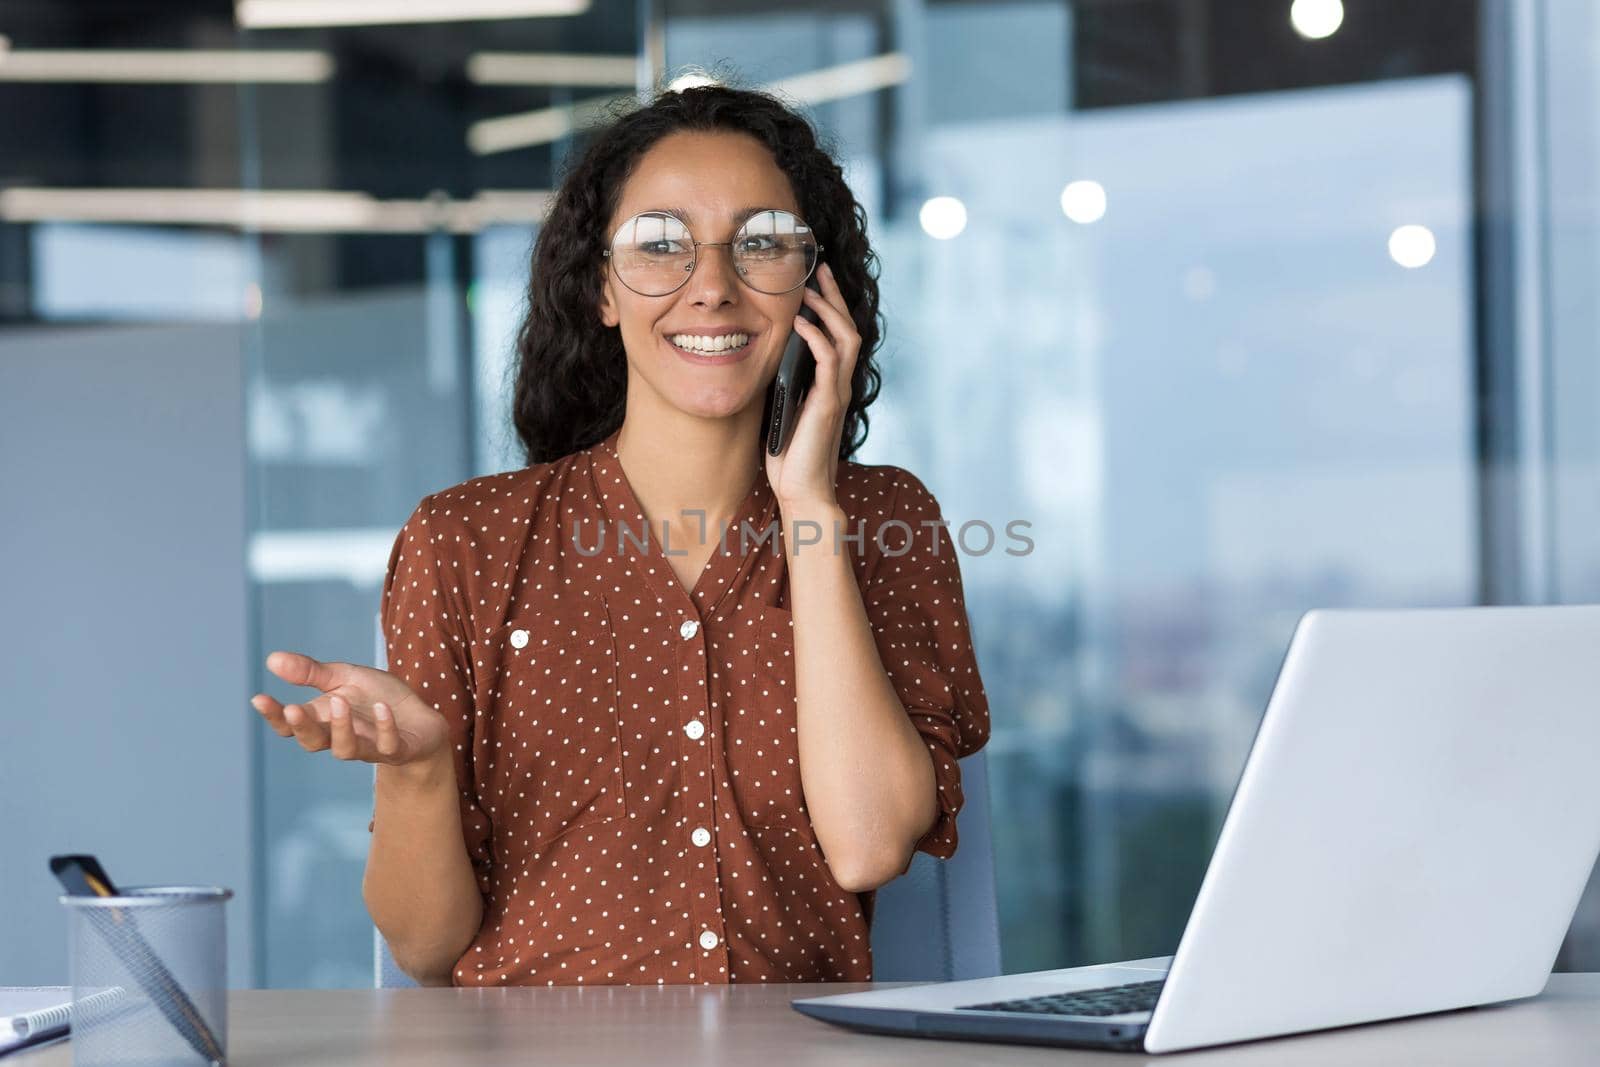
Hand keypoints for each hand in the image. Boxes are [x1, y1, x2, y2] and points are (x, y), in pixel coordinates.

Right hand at [250, 651, 448, 767]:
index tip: (258, 698)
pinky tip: (382, 708)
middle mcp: (342, 736)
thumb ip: (311, 672)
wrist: (422, 721)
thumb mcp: (345, 678)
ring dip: (341, 728)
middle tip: (292, 709)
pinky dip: (385, 728)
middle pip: (313, 741)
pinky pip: (389, 746)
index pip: (291, 725)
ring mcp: (370, 746)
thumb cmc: (378, 698)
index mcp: (324, 719)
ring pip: (347, 749)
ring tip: (340, 702)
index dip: (274, 716)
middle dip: (302, 727)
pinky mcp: (398, 750)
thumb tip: (272, 659)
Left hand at [766, 260, 858, 511]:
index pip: (837, 334)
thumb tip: (761, 356)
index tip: (814, 281)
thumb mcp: (781, 409)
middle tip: (820, 268)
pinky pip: (830, 361)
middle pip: (848, 326)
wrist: (802, 492)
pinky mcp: (828, 404)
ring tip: (810, 290)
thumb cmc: (789, 457)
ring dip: (828, 310)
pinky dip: (816, 338)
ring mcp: (837, 393)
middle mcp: (839, 384)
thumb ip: (781, 383)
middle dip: (834, 295)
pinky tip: (801, 323)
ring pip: (846, 337)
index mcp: (830, 384)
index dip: (829, 305)